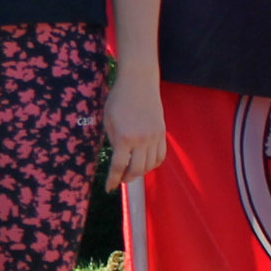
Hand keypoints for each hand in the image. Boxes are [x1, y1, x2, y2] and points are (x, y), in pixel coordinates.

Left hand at [104, 67, 166, 188]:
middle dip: (127, 179)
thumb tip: (117, 160)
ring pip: (150, 165)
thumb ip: (113, 141)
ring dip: (141, 173)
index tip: (109, 187)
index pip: (119, 166)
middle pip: (137, 170)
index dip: (113, 180)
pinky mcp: (162, 133)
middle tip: (120, 180)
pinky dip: (153, 164)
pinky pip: (161, 156)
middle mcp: (141, 140)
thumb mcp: (108, 121)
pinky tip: (145, 164)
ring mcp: (154, 137)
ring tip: (131, 172)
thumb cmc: (119, 99)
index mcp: (124, 137)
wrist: (139, 82)